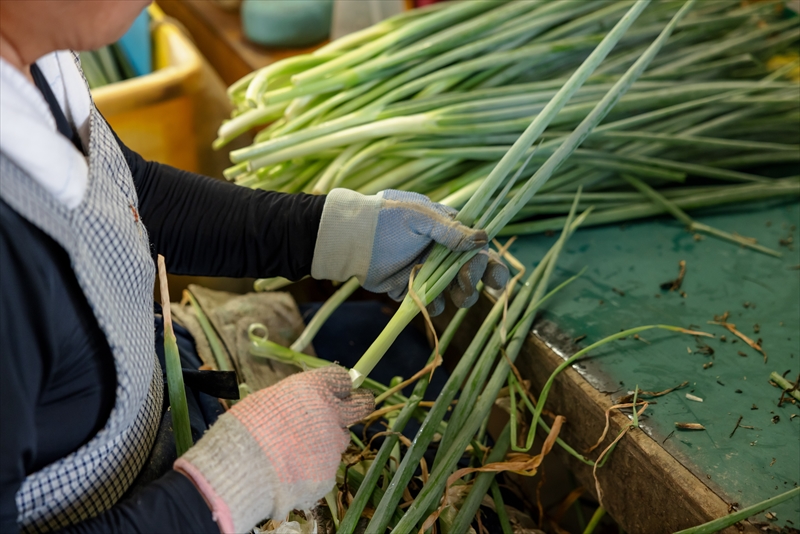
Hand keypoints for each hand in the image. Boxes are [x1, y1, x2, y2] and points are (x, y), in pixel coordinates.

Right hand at [174, 366, 373, 533]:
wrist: (240, 470)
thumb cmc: (245, 429)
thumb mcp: (266, 401)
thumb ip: (294, 402)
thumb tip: (300, 406)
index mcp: (315, 389)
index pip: (342, 380)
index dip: (338, 387)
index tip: (334, 392)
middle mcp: (331, 414)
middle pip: (360, 406)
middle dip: (357, 406)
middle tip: (346, 412)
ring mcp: (332, 445)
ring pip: (338, 440)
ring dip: (325, 443)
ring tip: (294, 453)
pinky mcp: (328, 473)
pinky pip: (324, 468)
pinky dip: (312, 470)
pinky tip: (289, 473)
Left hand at [311, 189, 508, 314]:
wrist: (352, 240)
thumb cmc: (386, 220)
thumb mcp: (421, 218)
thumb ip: (451, 231)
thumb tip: (483, 239)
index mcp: (449, 232)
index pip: (479, 250)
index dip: (491, 266)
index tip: (497, 281)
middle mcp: (442, 254)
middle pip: (472, 274)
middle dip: (474, 282)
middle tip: (466, 285)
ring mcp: (429, 272)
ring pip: (456, 292)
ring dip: (459, 296)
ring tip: (453, 294)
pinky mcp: (414, 289)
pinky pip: (433, 303)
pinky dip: (435, 305)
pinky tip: (429, 299)